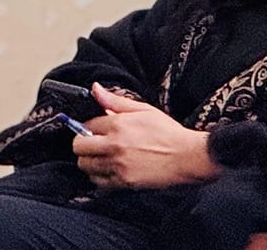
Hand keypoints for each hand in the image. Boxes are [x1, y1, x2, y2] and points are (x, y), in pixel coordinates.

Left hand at [73, 84, 218, 189]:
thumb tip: (95, 88)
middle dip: (82, 145)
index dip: (88, 128)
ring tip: (99, 159)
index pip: (85, 125)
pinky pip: (100, 182)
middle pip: (79, 146)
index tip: (94, 131)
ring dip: (89, 161)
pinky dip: (99, 178)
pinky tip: (107, 172)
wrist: (191, 157)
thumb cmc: (170, 133)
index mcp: (117, 125)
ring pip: (86, 165)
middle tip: (92, 145)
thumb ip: (116, 100)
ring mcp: (119, 165)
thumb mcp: (144, 109)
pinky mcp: (127, 182)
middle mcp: (114, 145)